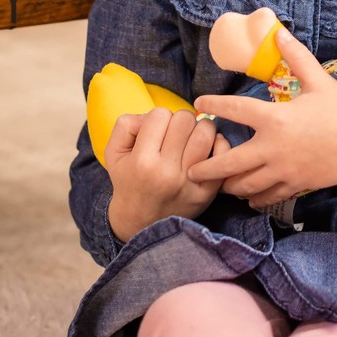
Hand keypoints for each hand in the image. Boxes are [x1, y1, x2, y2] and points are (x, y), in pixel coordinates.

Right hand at [105, 107, 229, 241]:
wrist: (140, 222)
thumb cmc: (128, 180)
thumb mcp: (114, 153)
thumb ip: (127, 125)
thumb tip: (153, 114)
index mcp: (142, 161)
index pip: (160, 114)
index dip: (158, 118)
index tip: (157, 130)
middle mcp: (166, 172)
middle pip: (185, 120)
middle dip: (180, 121)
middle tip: (176, 133)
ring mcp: (189, 183)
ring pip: (205, 132)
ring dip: (200, 128)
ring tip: (192, 137)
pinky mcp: (207, 192)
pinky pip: (222, 154)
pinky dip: (219, 143)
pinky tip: (208, 147)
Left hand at [188, 28, 336, 208]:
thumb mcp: (318, 80)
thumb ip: (295, 56)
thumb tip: (277, 32)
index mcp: (277, 119)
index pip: (237, 111)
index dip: (214, 106)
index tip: (198, 105)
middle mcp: (274, 148)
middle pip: (230, 163)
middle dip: (207, 167)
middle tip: (191, 168)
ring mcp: (284, 171)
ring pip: (246, 185)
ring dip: (229, 184)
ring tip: (218, 181)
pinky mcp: (295, 185)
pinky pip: (268, 197)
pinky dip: (254, 198)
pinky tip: (248, 196)